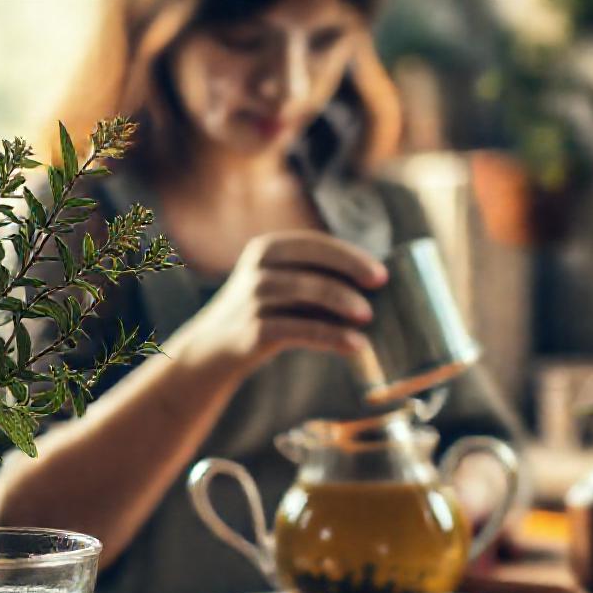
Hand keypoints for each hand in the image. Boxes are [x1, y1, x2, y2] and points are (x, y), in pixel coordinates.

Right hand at [168, 229, 386, 380]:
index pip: (315, 244)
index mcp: (267, 249)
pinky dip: (332, 337)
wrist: (213, 348)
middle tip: (379, 285)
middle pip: (313, 263)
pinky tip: (355, 346)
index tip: (380, 273)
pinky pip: (301, 329)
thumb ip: (313, 276)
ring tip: (368, 317)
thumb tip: (373, 283)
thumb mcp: (278, 283)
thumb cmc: (261, 313)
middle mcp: (258, 269)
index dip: (350, 256)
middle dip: (350, 271)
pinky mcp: (254, 330)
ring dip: (343, 302)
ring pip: (308, 293)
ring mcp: (254, 299)